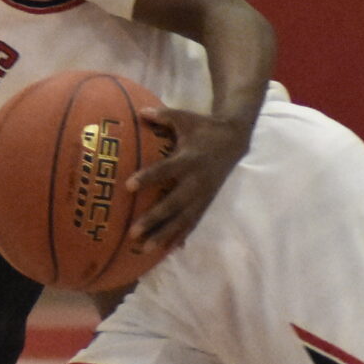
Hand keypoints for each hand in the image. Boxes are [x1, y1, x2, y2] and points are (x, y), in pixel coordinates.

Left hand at [127, 106, 251, 252]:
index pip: (166, 170)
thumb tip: (140, 111)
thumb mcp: (185, 118)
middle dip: (155, 219)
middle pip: (174, 204)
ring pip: (183, 220)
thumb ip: (162, 116)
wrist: (235, 140)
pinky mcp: (207, 202)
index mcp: (189, 159)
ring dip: (164, 235)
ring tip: (144, 249)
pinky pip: (192, 223)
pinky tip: (166, 251)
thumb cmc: (203, 128)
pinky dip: (179, 237)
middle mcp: (196, 181)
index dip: (148, 177)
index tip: (128, 186)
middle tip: (133, 232)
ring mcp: (203, 195)